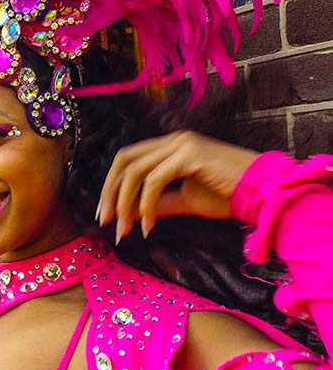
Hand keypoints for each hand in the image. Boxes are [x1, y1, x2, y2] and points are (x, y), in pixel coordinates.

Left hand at [98, 131, 258, 241]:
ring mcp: (181, 144)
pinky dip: (146, 205)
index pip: (129, 159)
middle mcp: (173, 140)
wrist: (264, 192)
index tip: (107, 214)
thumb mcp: (186, 200)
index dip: (112, 185)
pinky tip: (148, 226)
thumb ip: (159, 203)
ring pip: (135, 171)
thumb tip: (131, 213)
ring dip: (124, 202)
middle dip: (110, 191)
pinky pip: (154, 181)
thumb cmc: (230, 195)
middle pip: (124, 160)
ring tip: (125, 230)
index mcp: (171, 146)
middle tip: (105, 220)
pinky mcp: (189, 155)